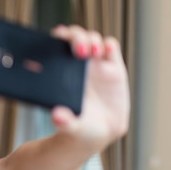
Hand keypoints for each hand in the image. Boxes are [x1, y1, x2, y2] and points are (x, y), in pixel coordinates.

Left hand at [50, 25, 129, 145]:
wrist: (98, 133)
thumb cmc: (76, 126)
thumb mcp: (69, 126)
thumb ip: (63, 121)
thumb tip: (57, 116)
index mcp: (61, 72)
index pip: (57, 45)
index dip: (57, 37)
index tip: (57, 38)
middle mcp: (77, 64)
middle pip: (76, 37)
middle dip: (77, 37)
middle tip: (79, 51)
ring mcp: (96, 64)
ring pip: (93, 39)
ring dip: (92, 40)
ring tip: (92, 52)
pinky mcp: (114, 68)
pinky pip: (111, 48)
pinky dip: (109, 45)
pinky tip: (107, 51)